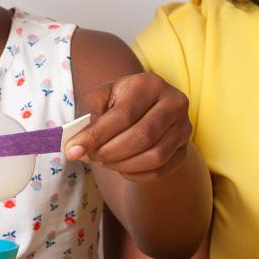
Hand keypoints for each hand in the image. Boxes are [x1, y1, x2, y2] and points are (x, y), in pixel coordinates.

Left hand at [65, 72, 192, 180]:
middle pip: (142, 136)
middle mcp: (174, 103)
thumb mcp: (100, 100)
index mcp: (149, 84)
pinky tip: (121, 167)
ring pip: (154, 157)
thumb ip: (88, 117)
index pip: (123, 114)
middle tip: (90, 157)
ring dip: (123, 165)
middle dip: (110, 152)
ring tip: (105, 160)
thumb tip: (75, 144)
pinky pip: (159, 171)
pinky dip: (135, 174)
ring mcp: (184, 128)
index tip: (73, 150)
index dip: (97, 135)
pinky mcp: (185, 151)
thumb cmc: (117, 104)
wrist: (145, 113)